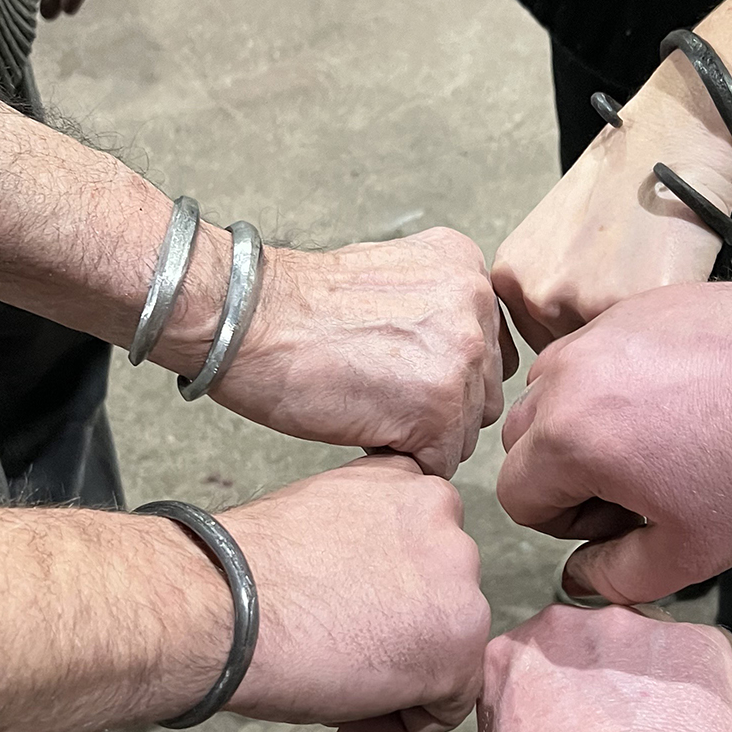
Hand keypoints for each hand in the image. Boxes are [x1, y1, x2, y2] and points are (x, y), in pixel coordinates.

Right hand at [214, 227, 516, 477]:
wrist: (246, 319)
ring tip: (367, 409)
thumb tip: (455, 357)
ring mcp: (461, 356)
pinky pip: (438, 463)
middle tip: (379, 394)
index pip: (484, 349)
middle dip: (438, 408)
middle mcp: (474, 304)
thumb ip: (436, 308)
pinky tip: (363, 429)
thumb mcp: (390, 278)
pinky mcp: (438, 408)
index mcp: (465, 268)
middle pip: (482, 392)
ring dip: (419, 437)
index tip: (400, 373)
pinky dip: (400, 460)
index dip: (441, 375)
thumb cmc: (295, 308)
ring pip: (464, 432)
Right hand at [217, 454, 490, 731]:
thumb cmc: (242, 574)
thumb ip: (362, 547)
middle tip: (339, 662)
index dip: (386, 595)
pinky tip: (348, 731)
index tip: (347, 620)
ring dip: (400, 681)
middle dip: (396, 636)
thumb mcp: (318, 525)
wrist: (222, 607)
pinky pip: (448, 705)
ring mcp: (460, 580)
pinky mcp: (459, 644)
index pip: (421, 547)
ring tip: (337, 697)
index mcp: (406, 482)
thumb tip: (369, 592)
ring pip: (447, 648)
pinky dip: (402, 729)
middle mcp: (445, 519)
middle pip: (439, 596)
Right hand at [475, 603, 731, 731]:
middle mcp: (567, 629)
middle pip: (591, 645)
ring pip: (651, 647)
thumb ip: (511, 728)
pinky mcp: (696, 642)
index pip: (532, 662)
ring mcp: (633, 629)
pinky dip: (710, 692)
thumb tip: (533, 731)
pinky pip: (709, 657)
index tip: (571, 725)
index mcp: (511, 658)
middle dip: (608, 681)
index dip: (557, 697)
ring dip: (657, 684)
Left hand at [491, 58, 731, 350]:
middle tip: (633, 290)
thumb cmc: (618, 184)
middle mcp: (538, 295)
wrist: (670, 143)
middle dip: (605, 336)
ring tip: (651, 282)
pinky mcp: (632, 306)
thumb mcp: (554, 236)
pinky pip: (649, 341)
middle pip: (574, 355)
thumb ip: (548, 287)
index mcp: (513, 277)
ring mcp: (583, 304)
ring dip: (634, 337)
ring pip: (612, 355)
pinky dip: (664, 326)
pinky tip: (670, 283)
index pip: (538, 345)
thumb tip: (563, 354)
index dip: (579, 333)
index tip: (600, 313)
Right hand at [496, 281, 731, 604]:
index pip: (515, 496)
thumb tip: (576, 575)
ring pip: (550, 389)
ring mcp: (599, 332)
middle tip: (637, 484)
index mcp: (568, 440)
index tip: (622, 520)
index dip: (562, 524)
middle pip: (522, 440)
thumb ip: (615, 578)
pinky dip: (614, 380)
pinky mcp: (633, 307)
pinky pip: (594, 351)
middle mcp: (566, 376)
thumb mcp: (690, 553)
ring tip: (652, 439)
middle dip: (563, 472)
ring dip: (581, 422)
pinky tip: (678, 398)